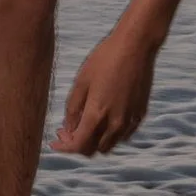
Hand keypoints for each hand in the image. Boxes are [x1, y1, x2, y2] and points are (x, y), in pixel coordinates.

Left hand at [54, 27, 159, 153]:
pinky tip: (102, 119)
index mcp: (97, 114)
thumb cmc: (105, 59)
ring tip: (84, 125)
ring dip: (94, 141)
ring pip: (108, 145)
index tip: (55, 142)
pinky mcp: (140, 115)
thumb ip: (73, 109)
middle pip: (93, 149)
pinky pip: (122, 136)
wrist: (136, 46)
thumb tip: (68, 128)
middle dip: (77, 144)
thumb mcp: (81, 81)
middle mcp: (115, 123)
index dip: (64, 147)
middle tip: (66, 130)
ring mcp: (130, 121)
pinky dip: (109, 135)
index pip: (78, 145)